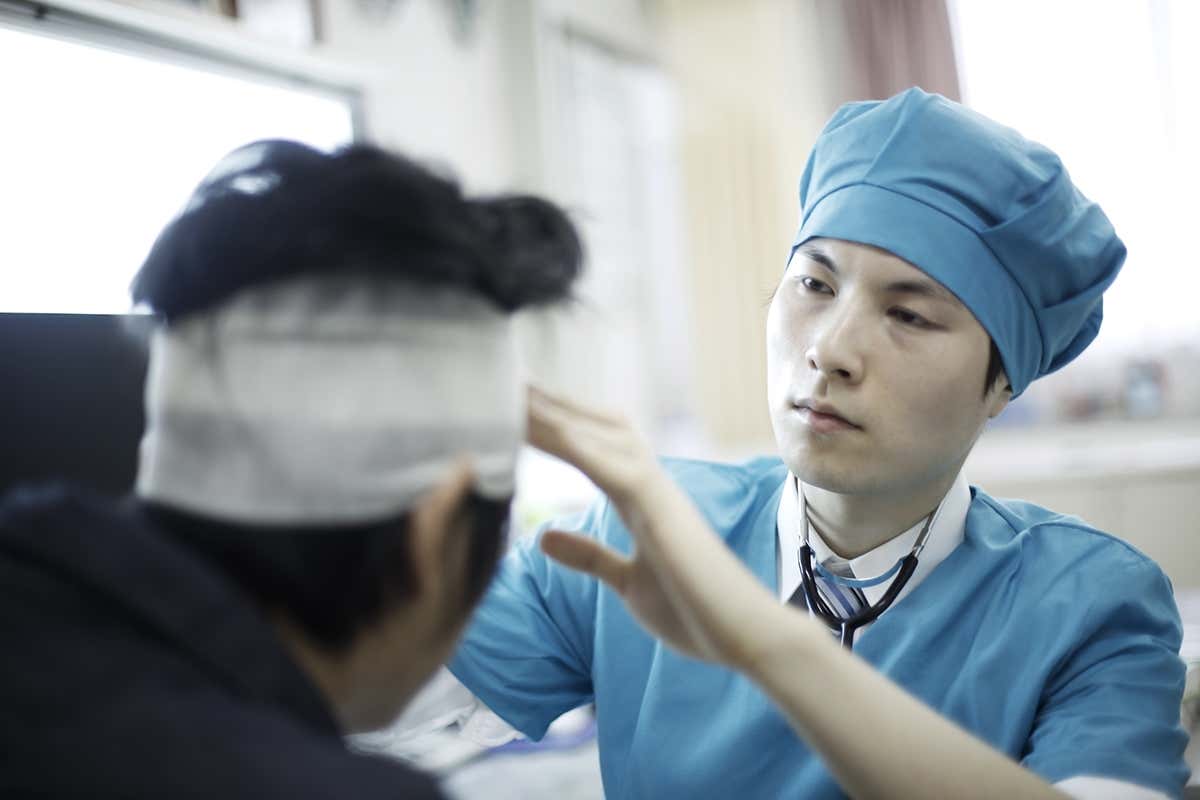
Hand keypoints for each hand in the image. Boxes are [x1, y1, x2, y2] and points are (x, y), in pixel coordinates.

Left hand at [526, 386, 800, 669]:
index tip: (512, 407)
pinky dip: (585, 448)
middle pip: (594, 427)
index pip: (589, 448)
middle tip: (505, 378)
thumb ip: (589, 555)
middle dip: (553, 403)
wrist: (744, 635)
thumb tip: (545, 536)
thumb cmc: (693, 611)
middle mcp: (648, 485)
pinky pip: (619, 470)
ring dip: (559, 413)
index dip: (555, 425)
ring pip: (602, 437)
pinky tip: (554, 431)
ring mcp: (658, 494)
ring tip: (517, 390)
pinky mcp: (664, 512)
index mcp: (639, 500)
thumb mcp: (626, 582)